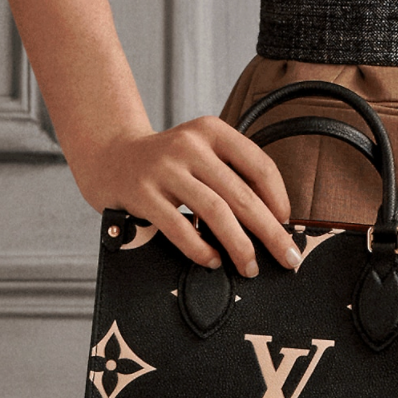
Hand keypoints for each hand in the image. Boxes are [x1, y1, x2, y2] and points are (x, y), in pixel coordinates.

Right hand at [74, 116, 301, 276]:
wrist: (110, 156)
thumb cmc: (167, 162)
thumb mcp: (200, 151)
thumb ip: (231, 174)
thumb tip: (272, 219)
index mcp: (211, 131)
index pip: (259, 164)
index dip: (278, 198)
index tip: (286, 223)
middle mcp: (190, 145)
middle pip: (241, 194)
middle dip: (270, 231)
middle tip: (287, 257)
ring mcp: (165, 168)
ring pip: (215, 212)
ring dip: (239, 245)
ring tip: (251, 266)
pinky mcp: (143, 193)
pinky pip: (179, 227)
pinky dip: (200, 249)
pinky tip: (213, 260)